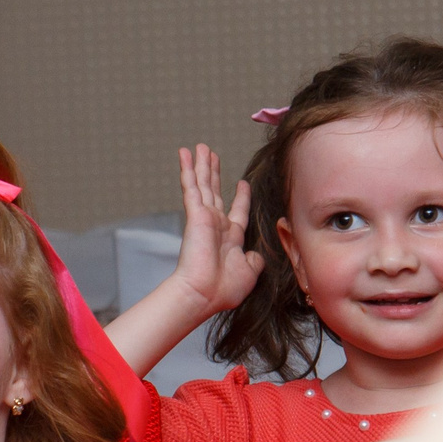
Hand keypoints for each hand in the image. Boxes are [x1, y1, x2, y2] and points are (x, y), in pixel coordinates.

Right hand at [168, 144, 264, 312]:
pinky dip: (188, 170)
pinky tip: (185, 155)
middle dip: (213, 173)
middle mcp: (216, 225)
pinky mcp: (195, 215)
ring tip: (200, 147)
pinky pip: (191, 187)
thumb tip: (257, 255)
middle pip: (215, 191)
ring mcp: (204, 218)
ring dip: (201, 165)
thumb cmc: (224, 289)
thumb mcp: (249, 272)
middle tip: (211, 156)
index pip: (237, 210)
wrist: (204, 294)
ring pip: (203, 184)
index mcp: (231, 238)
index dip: (241, 196)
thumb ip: (255, 260)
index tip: (242, 183)